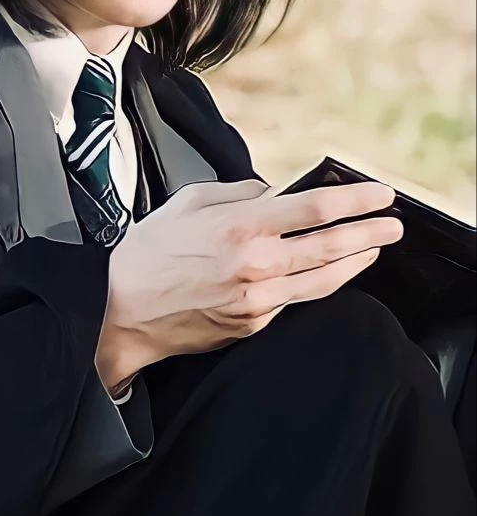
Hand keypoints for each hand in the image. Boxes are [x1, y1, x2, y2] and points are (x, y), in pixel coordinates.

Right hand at [96, 178, 402, 385]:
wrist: (121, 311)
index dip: (356, 200)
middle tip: (393, 225)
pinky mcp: (254, 323)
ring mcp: (259, 299)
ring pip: (324, 280)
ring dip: (356, 262)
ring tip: (374, 249)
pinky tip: (325, 275)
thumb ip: (237, 191)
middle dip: (371, 233)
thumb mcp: (188, 201)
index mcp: (242, 225)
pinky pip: (294, 300)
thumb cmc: (148, 254)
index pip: (317, 208)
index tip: (379, 194)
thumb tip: (270, 192)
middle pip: (332, 246)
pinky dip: (314, 284)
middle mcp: (257, 263)